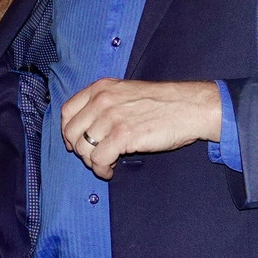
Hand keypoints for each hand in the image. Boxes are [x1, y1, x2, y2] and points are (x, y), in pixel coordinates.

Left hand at [60, 79, 221, 179]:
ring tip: (106, 164)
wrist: (189, 107)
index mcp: (101, 88)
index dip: (68, 132)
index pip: (67, 111)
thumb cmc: (163, 103)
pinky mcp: (123, 135)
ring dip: (92, 162)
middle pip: (72, 132)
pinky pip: (99, 159)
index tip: (75, 143)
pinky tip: (111, 170)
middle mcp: (102, 100)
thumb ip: (105, 103)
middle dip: (80, 150)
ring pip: (83, 148)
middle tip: (94, 157)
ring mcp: (111, 117)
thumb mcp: (126, 92)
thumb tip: (87, 127)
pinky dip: (102, 169)